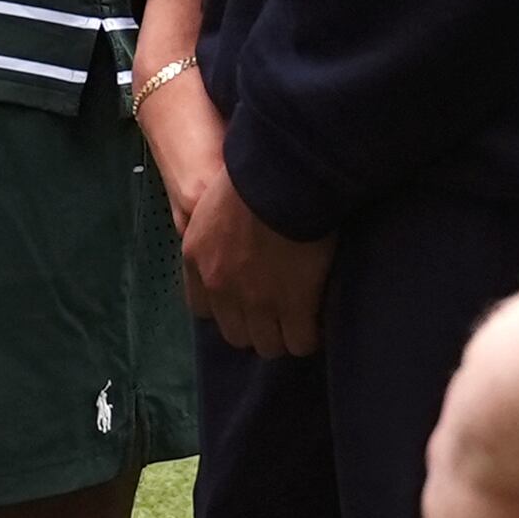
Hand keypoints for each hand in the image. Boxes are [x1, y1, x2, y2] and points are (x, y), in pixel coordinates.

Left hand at [176, 146, 334, 360]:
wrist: (283, 176)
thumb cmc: (254, 172)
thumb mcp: (216, 200)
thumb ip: (219, 229)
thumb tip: (240, 239)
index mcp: (197, 258)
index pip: (203, 309)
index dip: (228, 309)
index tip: (246, 300)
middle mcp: (220, 286)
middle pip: (236, 335)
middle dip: (257, 328)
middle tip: (280, 312)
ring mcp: (256, 300)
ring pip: (269, 345)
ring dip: (285, 336)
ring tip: (303, 319)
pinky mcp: (293, 305)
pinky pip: (301, 342)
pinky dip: (312, 336)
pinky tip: (321, 320)